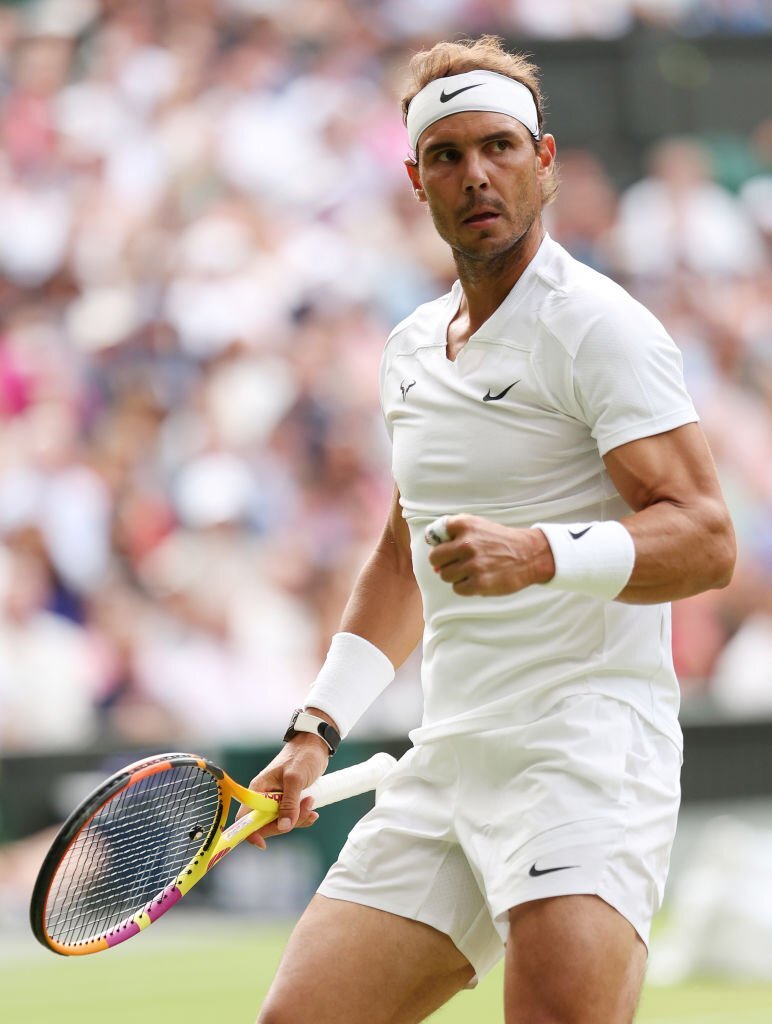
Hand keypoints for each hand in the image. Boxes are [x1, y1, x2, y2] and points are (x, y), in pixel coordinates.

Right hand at [236, 734, 328, 848]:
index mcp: (258, 789)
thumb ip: (289, 803)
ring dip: (297, 818)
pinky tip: (312, 810)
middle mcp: (264, 796)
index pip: (245, 817)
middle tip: (305, 810)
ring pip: (280, 822)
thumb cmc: (302, 755)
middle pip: (265, 824)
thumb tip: (284, 827)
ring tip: (311, 803)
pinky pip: (290, 817)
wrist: (315, 745)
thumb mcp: (296, 778)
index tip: (263, 843)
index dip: (250, 832)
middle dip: (285, 823)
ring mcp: (275, 799)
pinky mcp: (287, 801)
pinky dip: (301, 816)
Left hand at [426, 515, 554, 595]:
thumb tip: (435, 565)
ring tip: (472, 571)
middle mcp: (468, 543)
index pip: (434, 533)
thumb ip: (453, 535)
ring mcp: (474, 564)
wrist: (530, 555)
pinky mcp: (480, 583)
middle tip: (457, 563)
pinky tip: (478, 579)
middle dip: (442, 563)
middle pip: (435, 558)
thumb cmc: (500, 542)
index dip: (438, 542)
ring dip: (455, 575)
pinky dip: (465, 587)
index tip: (447, 545)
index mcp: (466, 525)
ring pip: (445, 575)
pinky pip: (457, 588)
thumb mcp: (478, 526)